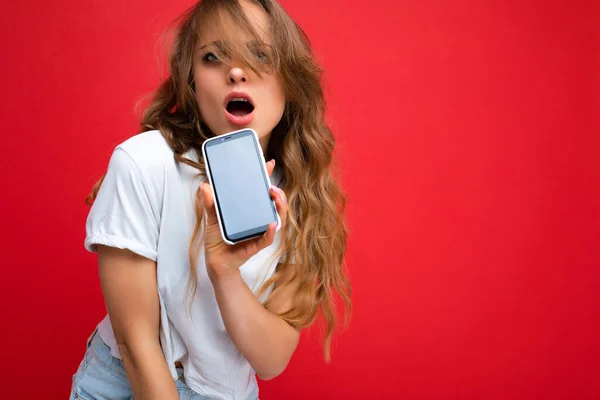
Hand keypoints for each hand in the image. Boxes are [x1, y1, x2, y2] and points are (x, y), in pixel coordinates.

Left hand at [201, 159, 288, 279]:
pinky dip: (271, 231)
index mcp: (250, 210)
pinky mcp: (257, 244)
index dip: (267, 177)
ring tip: (275, 199)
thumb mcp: (211, 217)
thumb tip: (204, 186)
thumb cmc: (216, 238)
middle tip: (272, 188)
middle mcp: (258, 219)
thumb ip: (210, 202)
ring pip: (278, 218)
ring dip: (280, 208)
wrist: (215, 261)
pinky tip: (271, 224)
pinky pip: (268, 238)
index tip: (269, 164)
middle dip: (279, 194)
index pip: (262, 191)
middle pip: (276, 204)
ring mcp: (260, 231)